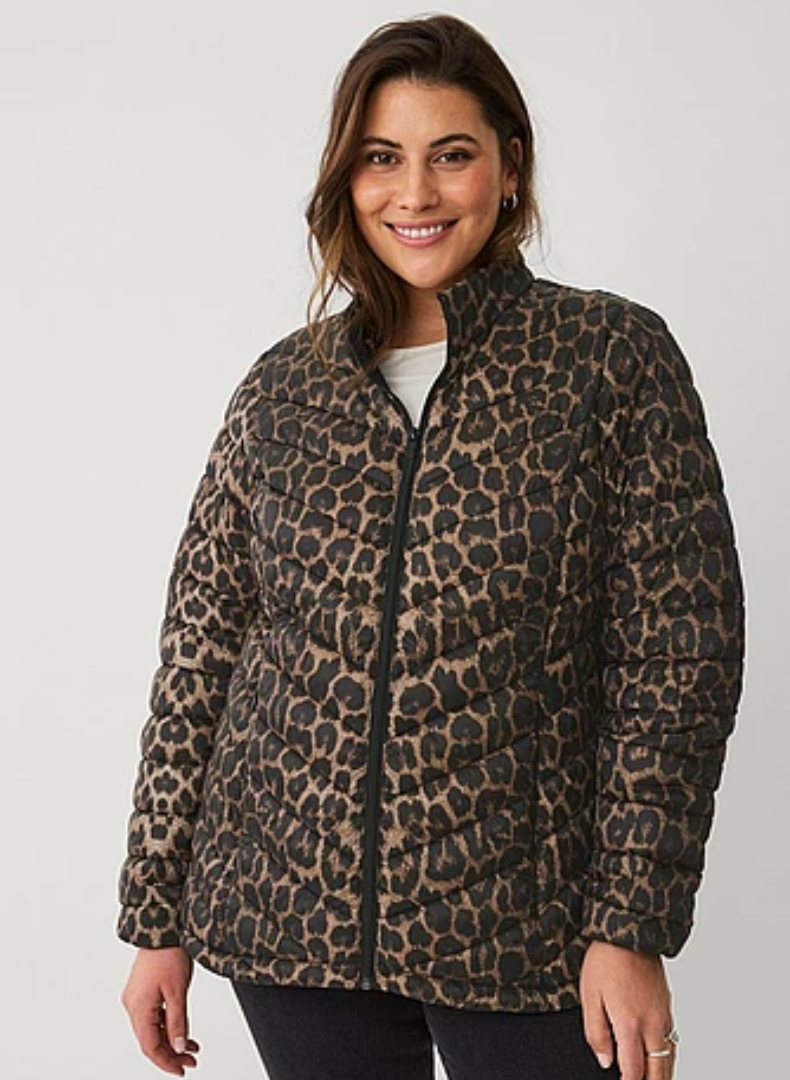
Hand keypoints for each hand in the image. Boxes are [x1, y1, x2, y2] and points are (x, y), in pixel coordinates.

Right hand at [121, 946, 200, 1075]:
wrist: (163, 928)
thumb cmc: (169, 954)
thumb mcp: (178, 991)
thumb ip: (178, 1022)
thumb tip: (180, 1047)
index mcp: (138, 1007)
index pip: (150, 1046)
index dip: (166, 1061)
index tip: (181, 1070)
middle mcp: (133, 1005)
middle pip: (150, 1040)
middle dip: (171, 1053)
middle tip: (190, 1061)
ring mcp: (136, 998)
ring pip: (151, 1029)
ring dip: (170, 1040)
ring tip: (191, 1048)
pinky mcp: (142, 991)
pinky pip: (153, 1016)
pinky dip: (167, 1025)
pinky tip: (181, 1029)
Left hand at [580, 941, 675, 1079]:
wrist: (630, 931)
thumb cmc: (606, 960)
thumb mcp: (590, 996)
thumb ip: (596, 1033)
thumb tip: (605, 1062)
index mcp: (630, 1024)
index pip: (634, 1072)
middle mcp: (652, 1024)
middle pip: (658, 1072)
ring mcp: (663, 1015)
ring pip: (669, 1058)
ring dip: (663, 1076)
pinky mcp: (667, 1006)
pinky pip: (672, 1040)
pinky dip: (668, 1057)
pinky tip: (661, 1060)